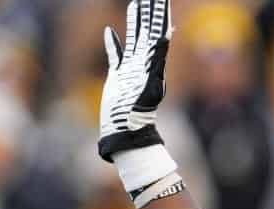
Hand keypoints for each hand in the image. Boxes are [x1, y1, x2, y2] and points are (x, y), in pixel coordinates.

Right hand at [98, 0, 174, 163]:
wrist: (126, 131)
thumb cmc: (139, 113)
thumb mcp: (151, 85)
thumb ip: (156, 60)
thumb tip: (164, 35)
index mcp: (152, 61)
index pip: (158, 30)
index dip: (159, 13)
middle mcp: (143, 62)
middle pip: (147, 29)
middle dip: (149, 11)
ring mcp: (130, 68)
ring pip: (133, 37)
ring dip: (135, 21)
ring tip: (136, 4)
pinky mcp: (117, 76)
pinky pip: (115, 54)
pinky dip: (113, 42)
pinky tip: (109, 31)